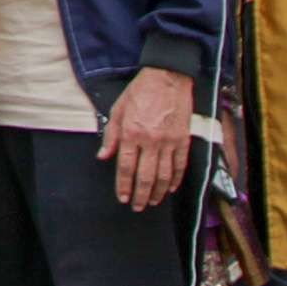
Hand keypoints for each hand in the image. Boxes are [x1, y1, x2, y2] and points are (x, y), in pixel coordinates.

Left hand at [98, 67, 194, 209]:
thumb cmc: (139, 92)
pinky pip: (180, 165)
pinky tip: (171, 188)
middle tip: (138, 207)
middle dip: (141, 195)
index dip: (123, 185)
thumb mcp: (117, 109)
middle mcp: (150, 141)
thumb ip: (110, 135)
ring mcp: (169, 142)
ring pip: (164, 175)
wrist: (167, 78)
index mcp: (131, 133)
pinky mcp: (183, 140)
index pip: (125, 167)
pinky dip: (176, 179)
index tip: (122, 198)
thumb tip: (103, 156)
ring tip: (153, 202)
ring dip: (158, 192)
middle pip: (145, 176)